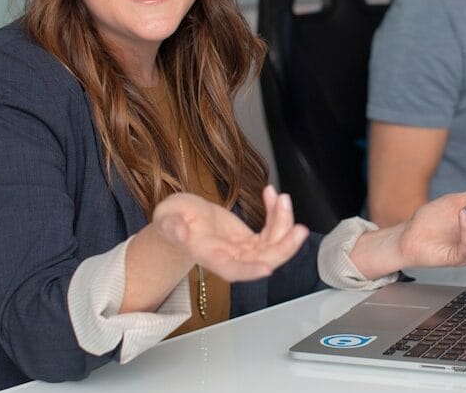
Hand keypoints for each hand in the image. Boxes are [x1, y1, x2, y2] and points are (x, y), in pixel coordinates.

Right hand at [152, 185, 307, 281]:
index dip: (250, 270)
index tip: (268, 268)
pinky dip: (276, 214)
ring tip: (282, 198)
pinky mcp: (250, 239)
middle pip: (262, 260)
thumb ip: (171, 226)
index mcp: (209, 256)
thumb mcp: (166, 219)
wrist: (180, 220)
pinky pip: (271, 230)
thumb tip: (179, 232)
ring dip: (283, 224)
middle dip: (284, 247)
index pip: (232, 269)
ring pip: (272, 245)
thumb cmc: (171, 221)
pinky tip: (272, 195)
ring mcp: (242, 250)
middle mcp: (230, 257)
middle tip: (299, 229)